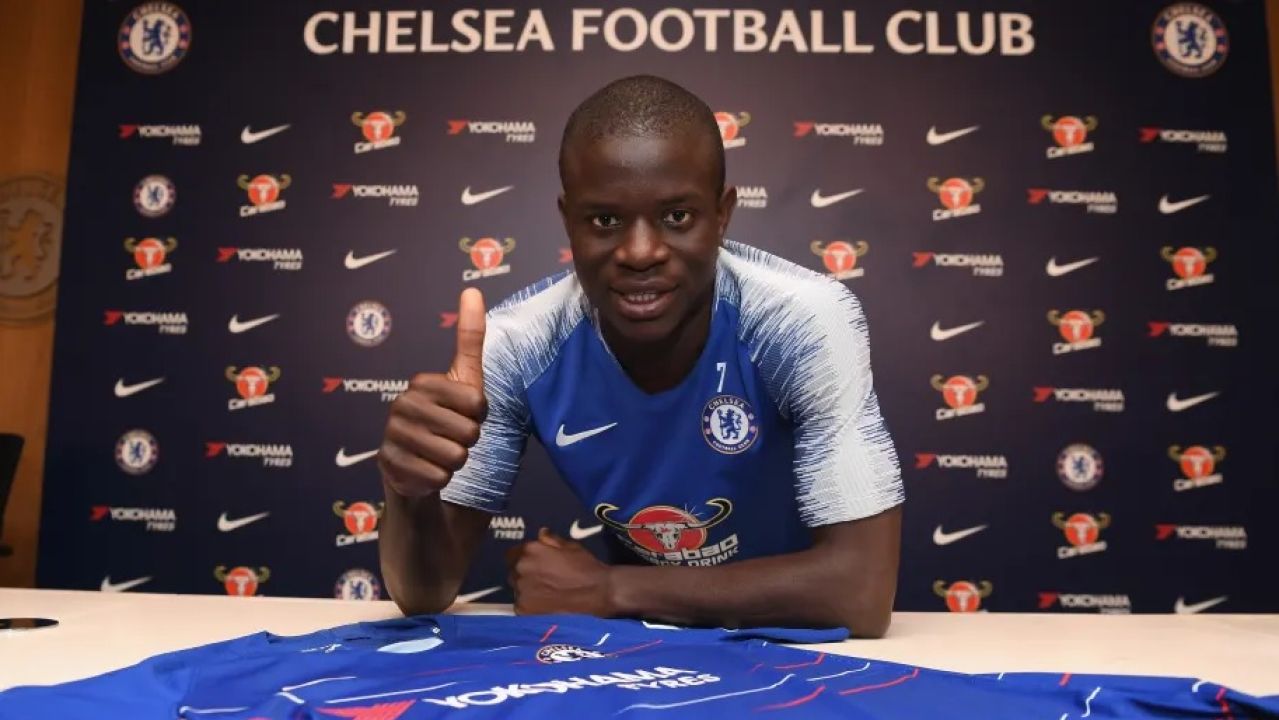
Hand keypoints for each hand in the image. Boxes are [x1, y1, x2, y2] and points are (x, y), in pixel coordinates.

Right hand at [379, 288, 487, 496]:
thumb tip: (473, 289)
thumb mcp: (463, 378)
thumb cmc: (445, 417)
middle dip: (468, 441)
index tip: (463, 413)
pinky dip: (439, 478)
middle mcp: (402, 404)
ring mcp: (393, 435)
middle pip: (469, 432)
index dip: (480, 415)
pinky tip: (425, 469)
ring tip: (438, 452)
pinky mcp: (389, 466)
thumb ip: (469, 336)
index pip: (478, 403)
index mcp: (422, 382)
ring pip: (455, 457)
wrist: (415, 465)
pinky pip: (438, 477)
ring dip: (455, 461)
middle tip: (450, 436)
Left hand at [508, 528, 614, 615]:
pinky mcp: (524, 610)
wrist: (599, 592)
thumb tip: (540, 533)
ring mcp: (521, 590)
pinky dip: (530, 605)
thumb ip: (551, 540)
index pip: (513, 553)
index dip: (523, 558)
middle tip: (541, 580)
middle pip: (513, 571)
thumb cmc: (586, 567)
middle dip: (524, 573)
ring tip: (545, 594)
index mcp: (530, 550)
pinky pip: (521, 605)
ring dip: (527, 589)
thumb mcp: (571, 546)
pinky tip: (545, 606)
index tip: (533, 564)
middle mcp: (521, 568)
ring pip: (517, 589)